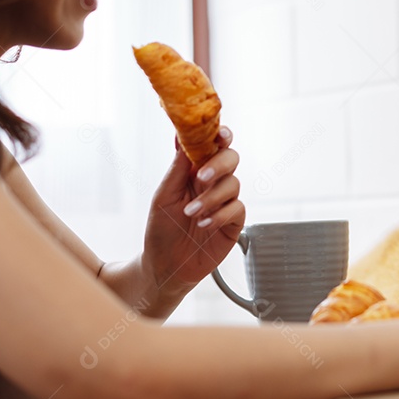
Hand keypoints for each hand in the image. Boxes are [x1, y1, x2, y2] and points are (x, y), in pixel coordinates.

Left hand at [141, 127, 244, 294]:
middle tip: (201, 177)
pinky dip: (220, 214)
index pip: (213, 145)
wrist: (164, 265)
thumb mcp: (164, 195)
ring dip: (211, 197)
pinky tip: (204, 224)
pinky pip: (237, 209)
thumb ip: (178, 167)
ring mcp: (225, 202)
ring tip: (191, 213)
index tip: (219, 134)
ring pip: (233, 184)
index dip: (220, 135)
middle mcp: (213, 183)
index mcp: (195, 171)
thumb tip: (182, 138)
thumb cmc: (161, 228)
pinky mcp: (233, 222)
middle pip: (230, 158)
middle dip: (218, 165)